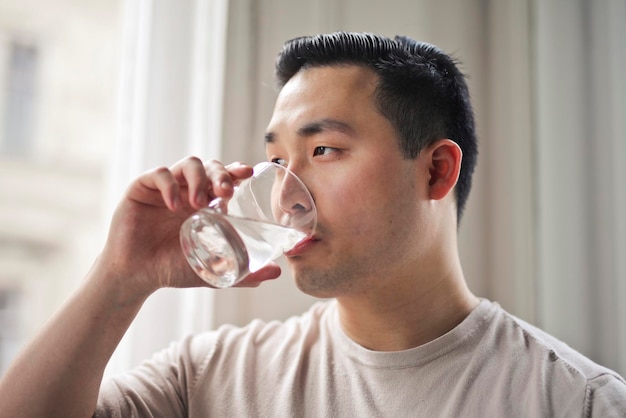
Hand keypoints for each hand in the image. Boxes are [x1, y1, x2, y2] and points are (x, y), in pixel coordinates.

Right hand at [95, 157, 280, 298]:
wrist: (136, 277)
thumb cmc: (172, 269)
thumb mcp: (212, 271)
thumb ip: (243, 273)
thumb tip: (276, 273)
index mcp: (206, 203)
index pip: (225, 178)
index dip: (236, 171)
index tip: (249, 174)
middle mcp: (188, 190)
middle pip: (210, 166)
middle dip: (221, 174)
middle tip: (225, 192)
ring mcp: (166, 188)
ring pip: (188, 164)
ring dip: (198, 179)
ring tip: (198, 203)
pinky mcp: (141, 188)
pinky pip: (159, 174)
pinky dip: (169, 184)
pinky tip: (174, 204)